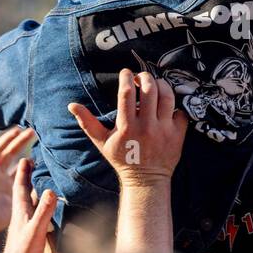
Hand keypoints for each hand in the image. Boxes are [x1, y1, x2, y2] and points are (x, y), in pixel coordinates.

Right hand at [0, 127, 38, 237]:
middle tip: (34, 131)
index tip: (43, 148)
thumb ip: (31, 199)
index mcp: (8, 183)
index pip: (22, 167)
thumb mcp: (16, 208)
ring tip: (18, 129)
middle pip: (11, 153)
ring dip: (7, 139)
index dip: (31, 158)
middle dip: (22, 142)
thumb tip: (50, 194)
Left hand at [0, 158, 56, 252]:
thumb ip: (43, 211)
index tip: (28, 155)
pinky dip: (51, 210)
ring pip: (38, 205)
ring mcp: (30, 227)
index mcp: (21, 212)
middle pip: (30, 192)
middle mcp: (25, 217)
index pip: (21, 186)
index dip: (24, 171)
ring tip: (52, 181)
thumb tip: (50, 189)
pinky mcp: (37, 238)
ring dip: (43, 193)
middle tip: (42, 163)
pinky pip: (45, 218)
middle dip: (34, 178)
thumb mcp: (34, 230)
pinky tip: (59, 210)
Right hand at [68, 69, 187, 186]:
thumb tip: (72, 105)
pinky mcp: (178, 134)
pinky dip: (175, 105)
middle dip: (145, 77)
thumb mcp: (102, 142)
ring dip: (162, 85)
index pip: (126, 93)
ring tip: (155, 85)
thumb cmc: (122, 159)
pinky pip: (181, 110)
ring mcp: (164, 130)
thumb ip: (87, 122)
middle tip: (141, 77)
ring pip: (167, 96)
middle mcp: (147, 127)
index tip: (125, 72)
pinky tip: (167, 106)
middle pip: (150, 89)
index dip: (126, 77)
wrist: (146, 180)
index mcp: (126, 127)